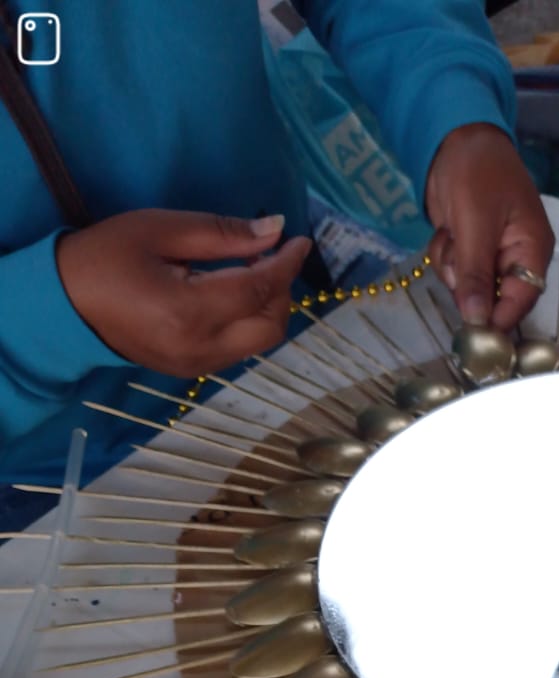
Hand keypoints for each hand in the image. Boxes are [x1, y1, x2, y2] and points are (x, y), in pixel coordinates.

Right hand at [56, 210, 311, 376]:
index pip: (259, 289)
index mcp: (190, 312)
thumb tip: (274, 232)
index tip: (300, 240)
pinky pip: (237, 350)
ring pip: (258, 343)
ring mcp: (197, 366)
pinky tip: (233, 296)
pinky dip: (248, 323)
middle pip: (270, 327)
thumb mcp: (161, 230)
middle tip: (272, 257)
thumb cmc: (105, 256)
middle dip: (282, 291)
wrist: (63, 303)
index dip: (286, 264)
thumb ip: (223, 234)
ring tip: (252, 272)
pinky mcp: (191, 371)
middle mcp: (201, 348)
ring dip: (267, 308)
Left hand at [424, 123, 553, 332]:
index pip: (522, 300)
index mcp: (532, 250)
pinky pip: (454, 272)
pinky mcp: (470, 250)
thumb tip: (477, 321)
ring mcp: (492, 254)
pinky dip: (445, 256)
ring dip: (452, 268)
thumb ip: (476, 275)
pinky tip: (447, 231)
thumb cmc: (477, 172)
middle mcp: (516, 258)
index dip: (500, 320)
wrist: (453, 137)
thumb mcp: (476, 224)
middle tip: (456, 260)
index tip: (475, 337)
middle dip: (469, 285)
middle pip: (493, 299)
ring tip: (452, 235)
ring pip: (468, 288)